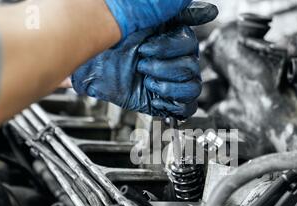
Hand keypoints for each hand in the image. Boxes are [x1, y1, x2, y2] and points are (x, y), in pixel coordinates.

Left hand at [72, 1, 217, 118]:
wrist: (90, 68)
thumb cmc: (108, 41)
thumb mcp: (139, 17)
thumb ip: (169, 9)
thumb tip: (207, 10)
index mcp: (170, 34)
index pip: (189, 40)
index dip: (169, 46)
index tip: (146, 46)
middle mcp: (172, 55)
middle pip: (192, 64)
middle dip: (164, 64)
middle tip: (142, 61)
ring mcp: (168, 77)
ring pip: (193, 85)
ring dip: (167, 82)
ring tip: (146, 77)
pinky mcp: (163, 98)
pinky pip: (187, 105)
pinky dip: (174, 102)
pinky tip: (155, 92)